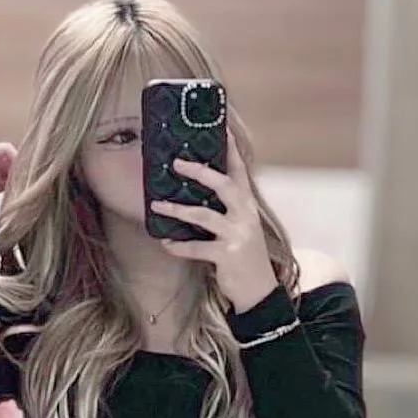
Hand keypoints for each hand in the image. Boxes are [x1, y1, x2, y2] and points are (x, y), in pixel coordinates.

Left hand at [150, 129, 278, 312]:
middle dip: (199, 172)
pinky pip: (195, 247)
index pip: (240, 170)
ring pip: (203, 215)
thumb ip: (227, 208)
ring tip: (158, 204)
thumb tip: (200, 190)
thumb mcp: (242, 226)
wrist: (259, 290)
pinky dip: (178, 246)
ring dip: (177, 210)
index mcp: (248, 204)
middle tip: (176, 163)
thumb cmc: (245, 254)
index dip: (231, 148)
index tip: (222, 127)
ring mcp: (236, 234)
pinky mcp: (226, 255)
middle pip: (223, 185)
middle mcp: (245, 214)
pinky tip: (166, 243)